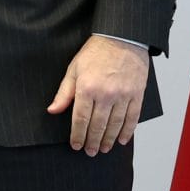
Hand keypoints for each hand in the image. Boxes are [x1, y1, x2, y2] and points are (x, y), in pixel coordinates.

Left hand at [45, 35, 148, 154]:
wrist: (122, 38)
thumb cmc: (95, 52)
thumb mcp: (74, 69)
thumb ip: (64, 93)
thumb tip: (52, 110)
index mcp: (87, 87)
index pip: (80, 119)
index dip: (77, 135)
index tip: (75, 145)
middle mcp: (105, 94)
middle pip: (98, 125)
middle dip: (93, 141)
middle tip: (90, 152)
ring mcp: (123, 95)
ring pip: (115, 125)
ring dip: (109, 140)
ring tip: (104, 149)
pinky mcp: (137, 94)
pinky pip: (132, 118)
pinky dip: (127, 132)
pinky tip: (122, 140)